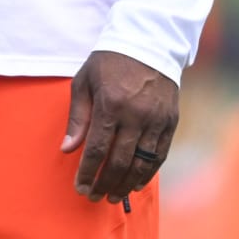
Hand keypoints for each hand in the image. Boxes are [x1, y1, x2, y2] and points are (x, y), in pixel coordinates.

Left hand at [60, 50, 178, 201]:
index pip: (97, 149)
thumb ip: (77, 117)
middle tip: (94, 197)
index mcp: (110, 104)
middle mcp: (135, 115)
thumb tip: (67, 149)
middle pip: (120, 161)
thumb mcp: (85, 81)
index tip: (80, 187)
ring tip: (113, 196)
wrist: (149, 42)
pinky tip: (135, 184)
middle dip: (105, 184)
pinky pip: (159, 155)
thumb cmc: (109, 62)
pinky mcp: (170, 121)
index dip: (88, 173)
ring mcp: (156, 119)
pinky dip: (147, 173)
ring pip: (141, 163)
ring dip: (126, 184)